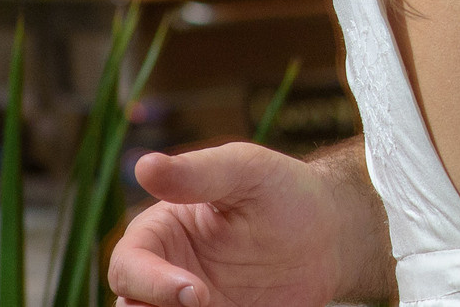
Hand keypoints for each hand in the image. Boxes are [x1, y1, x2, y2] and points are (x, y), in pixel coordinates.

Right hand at [110, 144, 379, 306]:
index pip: (128, 264)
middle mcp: (163, 273)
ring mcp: (185, 304)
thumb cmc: (284, 191)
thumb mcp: (247, 171)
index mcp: (159, 233)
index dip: (150, 281)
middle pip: (130, 305)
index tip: (193, 291)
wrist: (331, 235)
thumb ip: (198, 172)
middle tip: (199, 305)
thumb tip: (144, 165)